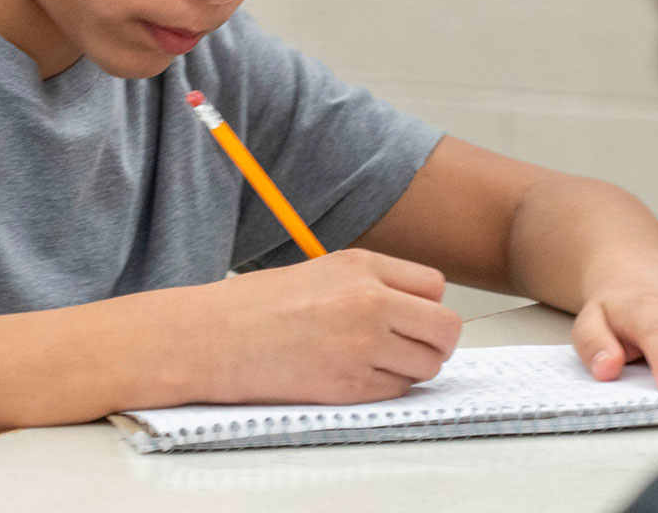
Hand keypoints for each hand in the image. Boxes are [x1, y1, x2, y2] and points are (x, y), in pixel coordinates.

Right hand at [182, 249, 462, 405]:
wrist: (211, 339)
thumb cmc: (254, 307)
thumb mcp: (319, 272)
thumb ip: (370, 284)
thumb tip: (415, 310)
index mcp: (361, 266)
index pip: (435, 287)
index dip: (427, 305)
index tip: (414, 316)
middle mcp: (369, 302)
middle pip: (445, 328)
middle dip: (435, 341)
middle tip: (413, 347)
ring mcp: (362, 346)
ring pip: (426, 365)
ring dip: (410, 368)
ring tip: (374, 362)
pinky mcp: (349, 386)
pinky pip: (396, 391)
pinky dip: (383, 388)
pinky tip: (352, 376)